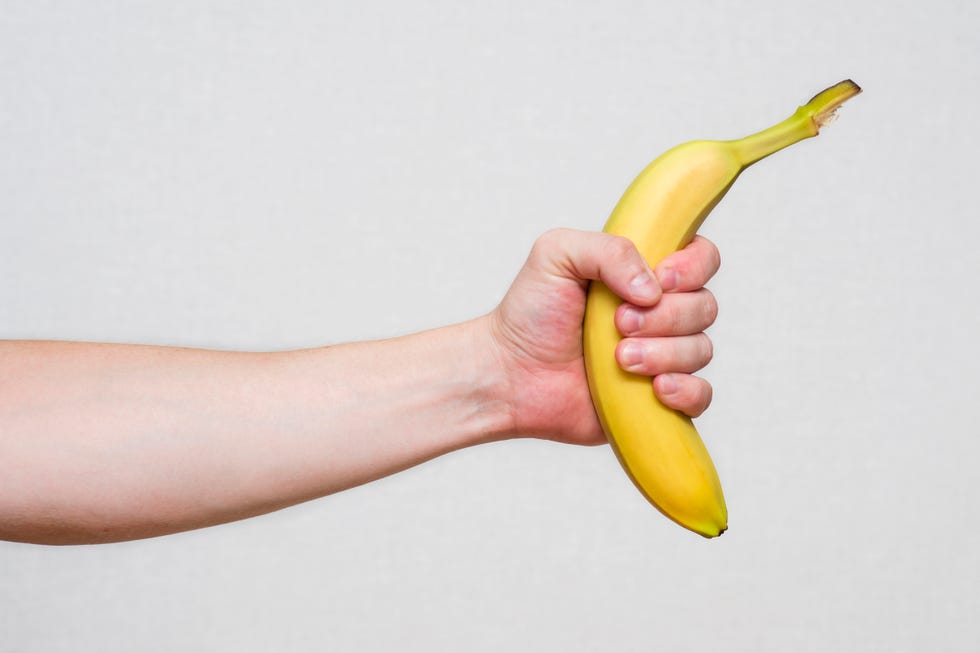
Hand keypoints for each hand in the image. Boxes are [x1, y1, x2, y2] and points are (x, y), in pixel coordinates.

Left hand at [487, 228, 719, 445]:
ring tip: (619, 359)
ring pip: (700, 350)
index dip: (693, 268)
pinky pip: (700, 396)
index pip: (701, 258)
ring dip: (663, 353)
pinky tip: (656, 389)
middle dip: (665, 317)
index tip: (660, 280)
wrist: (510, 374)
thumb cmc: (530, 313)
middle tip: (617, 324)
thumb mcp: (556, 255)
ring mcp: (662, 356)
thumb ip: (607, 249)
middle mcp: (660, 313)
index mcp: (643, 273)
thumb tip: (653, 287)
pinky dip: (685, 391)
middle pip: (705, 306)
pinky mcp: (658, 398)